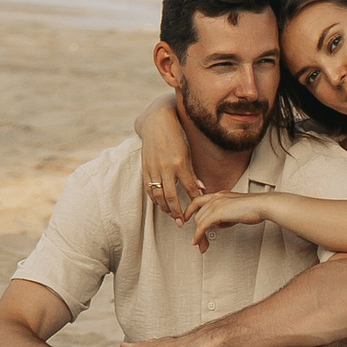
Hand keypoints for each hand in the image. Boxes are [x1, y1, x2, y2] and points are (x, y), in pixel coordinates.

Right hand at [139, 105, 201, 220]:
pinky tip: (160, 205)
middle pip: (171, 197)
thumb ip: (192, 172)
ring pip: (158, 196)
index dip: (194, 201)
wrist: (156, 123)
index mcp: (179, 163)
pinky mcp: (145, 169)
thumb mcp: (187, 152)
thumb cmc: (176, 136)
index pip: (189, 188)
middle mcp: (165, 168)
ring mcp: (153, 169)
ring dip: (165, 208)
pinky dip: (154, 200)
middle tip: (182, 223)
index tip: (198, 211)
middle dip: (177, 212)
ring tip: (172, 216)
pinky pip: (149, 189)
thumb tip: (201, 189)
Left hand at [188, 192, 267, 253]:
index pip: (198, 201)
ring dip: (198, 235)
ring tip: (201, 245)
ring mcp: (215, 204)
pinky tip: (197, 241)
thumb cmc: (253, 208)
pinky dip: (198, 235)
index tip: (186, 219)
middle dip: (196, 229)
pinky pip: (202, 226)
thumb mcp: (235, 209)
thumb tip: (219, 224)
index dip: (190, 211)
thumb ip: (225, 214)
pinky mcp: (217, 213)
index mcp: (219, 194)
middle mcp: (215, 197)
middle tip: (198, 241)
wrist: (260, 205)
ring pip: (199, 221)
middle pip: (197, 214)